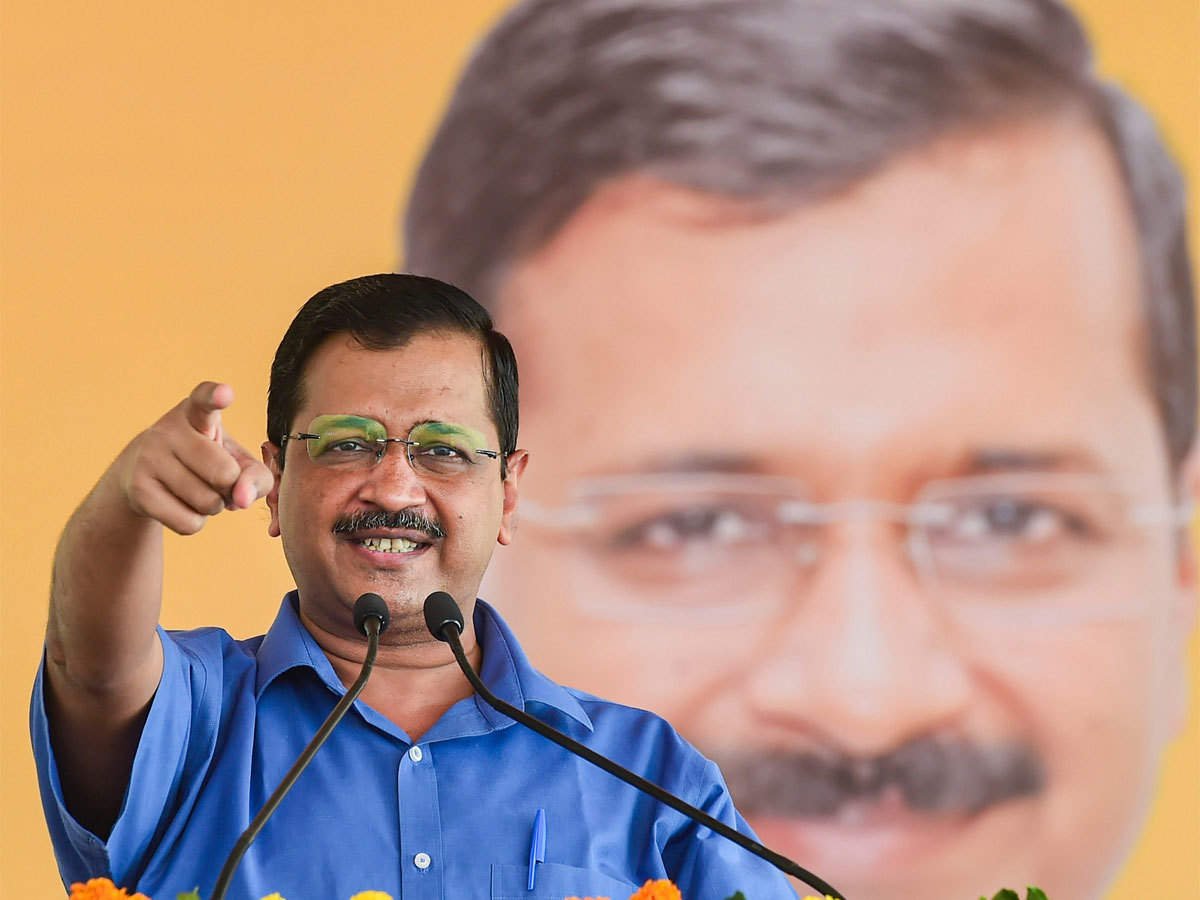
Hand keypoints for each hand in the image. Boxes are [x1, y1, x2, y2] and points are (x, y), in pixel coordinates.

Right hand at [117, 382, 273, 534]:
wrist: (141, 477)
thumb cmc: (205, 464)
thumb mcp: (237, 462)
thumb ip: (257, 477)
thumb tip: (242, 500)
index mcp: (197, 412)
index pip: (205, 399)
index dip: (215, 396)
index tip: (224, 393)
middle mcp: (169, 429)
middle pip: (225, 474)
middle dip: (229, 487)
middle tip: (213, 477)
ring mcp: (149, 458)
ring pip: (208, 503)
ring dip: (212, 506)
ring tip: (195, 489)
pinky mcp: (138, 490)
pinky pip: (189, 523)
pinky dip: (195, 522)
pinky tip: (180, 505)